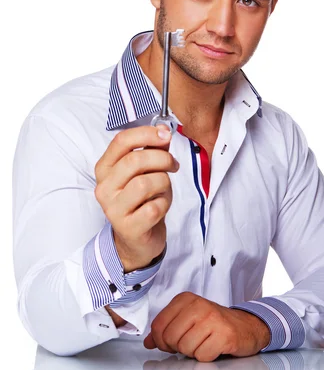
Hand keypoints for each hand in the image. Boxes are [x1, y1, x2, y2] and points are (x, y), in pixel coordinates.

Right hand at [94, 124, 179, 271]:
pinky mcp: (128, 227)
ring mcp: (113, 209)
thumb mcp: (145, 171)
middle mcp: (104, 187)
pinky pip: (154, 207)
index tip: (166, 135)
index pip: (121, 141)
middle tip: (173, 165)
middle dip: (162, 159)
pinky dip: (164, 203)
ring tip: (164, 189)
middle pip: (135, 160)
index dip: (147, 134)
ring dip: (164, 183)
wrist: (137, 239)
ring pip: (146, 183)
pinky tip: (160, 206)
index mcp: (105, 168)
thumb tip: (164, 131)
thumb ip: (152, 149)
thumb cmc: (141, 200)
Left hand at [143, 292, 270, 361]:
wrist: (245, 326)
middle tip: (190, 343)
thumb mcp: (187, 319)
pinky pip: (202, 356)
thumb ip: (166, 328)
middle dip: (177, 347)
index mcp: (185, 299)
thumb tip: (148, 342)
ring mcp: (212, 318)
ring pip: (185, 348)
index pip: (158, 325)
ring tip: (203, 343)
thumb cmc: (214, 323)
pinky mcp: (224, 334)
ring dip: (193, 352)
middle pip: (170, 338)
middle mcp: (198, 305)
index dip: (161, 341)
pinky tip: (213, 347)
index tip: (170, 342)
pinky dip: (206, 357)